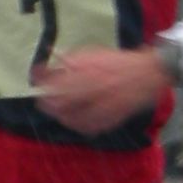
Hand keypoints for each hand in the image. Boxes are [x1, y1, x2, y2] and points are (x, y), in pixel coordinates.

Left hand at [30, 44, 166, 135]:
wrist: (146, 73)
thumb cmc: (118, 62)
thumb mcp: (93, 54)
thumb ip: (72, 58)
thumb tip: (52, 57)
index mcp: (88, 73)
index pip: (56, 81)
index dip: (42, 83)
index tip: (35, 82)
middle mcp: (93, 91)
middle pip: (60, 103)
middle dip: (48, 103)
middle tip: (42, 101)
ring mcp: (101, 108)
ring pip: (72, 118)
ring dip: (60, 115)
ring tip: (56, 112)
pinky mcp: (109, 120)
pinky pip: (87, 127)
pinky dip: (76, 125)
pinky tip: (72, 120)